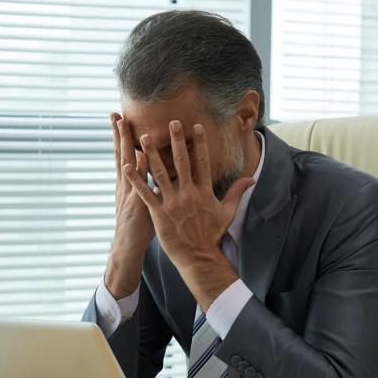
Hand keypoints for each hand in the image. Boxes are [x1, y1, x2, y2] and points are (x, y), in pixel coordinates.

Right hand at [104, 113, 154, 297]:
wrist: (127, 246)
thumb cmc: (139, 224)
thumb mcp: (141, 199)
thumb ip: (147, 181)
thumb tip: (155, 164)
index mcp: (127, 182)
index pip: (125, 154)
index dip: (122, 137)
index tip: (120, 117)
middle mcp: (124, 184)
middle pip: (121, 153)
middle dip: (118, 133)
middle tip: (115, 113)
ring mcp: (128, 192)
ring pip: (125, 163)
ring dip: (124, 143)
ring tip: (122, 125)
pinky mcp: (135, 203)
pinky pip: (137, 184)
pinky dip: (135, 172)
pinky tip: (136, 157)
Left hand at [124, 120, 253, 308]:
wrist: (198, 256)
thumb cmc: (212, 234)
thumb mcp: (227, 212)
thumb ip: (237, 192)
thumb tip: (252, 179)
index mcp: (204, 192)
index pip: (202, 162)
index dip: (199, 143)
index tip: (196, 126)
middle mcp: (188, 194)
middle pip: (181, 162)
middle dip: (176, 141)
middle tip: (171, 122)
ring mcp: (172, 203)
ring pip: (160, 174)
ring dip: (151, 154)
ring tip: (143, 137)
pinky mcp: (159, 213)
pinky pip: (145, 193)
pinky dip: (135, 180)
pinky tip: (126, 166)